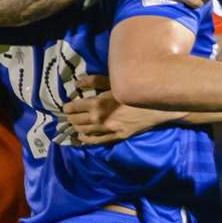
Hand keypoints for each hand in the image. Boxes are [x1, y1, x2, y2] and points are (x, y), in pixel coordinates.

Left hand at [58, 88, 183, 144]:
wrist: (155, 105)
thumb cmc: (134, 89)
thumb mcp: (114, 81)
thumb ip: (94, 81)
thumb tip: (76, 83)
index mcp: (97, 103)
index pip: (74, 107)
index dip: (67, 107)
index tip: (66, 106)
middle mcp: (99, 119)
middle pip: (77, 120)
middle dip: (70, 118)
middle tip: (69, 115)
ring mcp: (108, 130)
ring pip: (84, 131)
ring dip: (76, 128)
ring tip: (73, 124)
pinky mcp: (117, 137)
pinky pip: (97, 141)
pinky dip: (87, 139)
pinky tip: (82, 137)